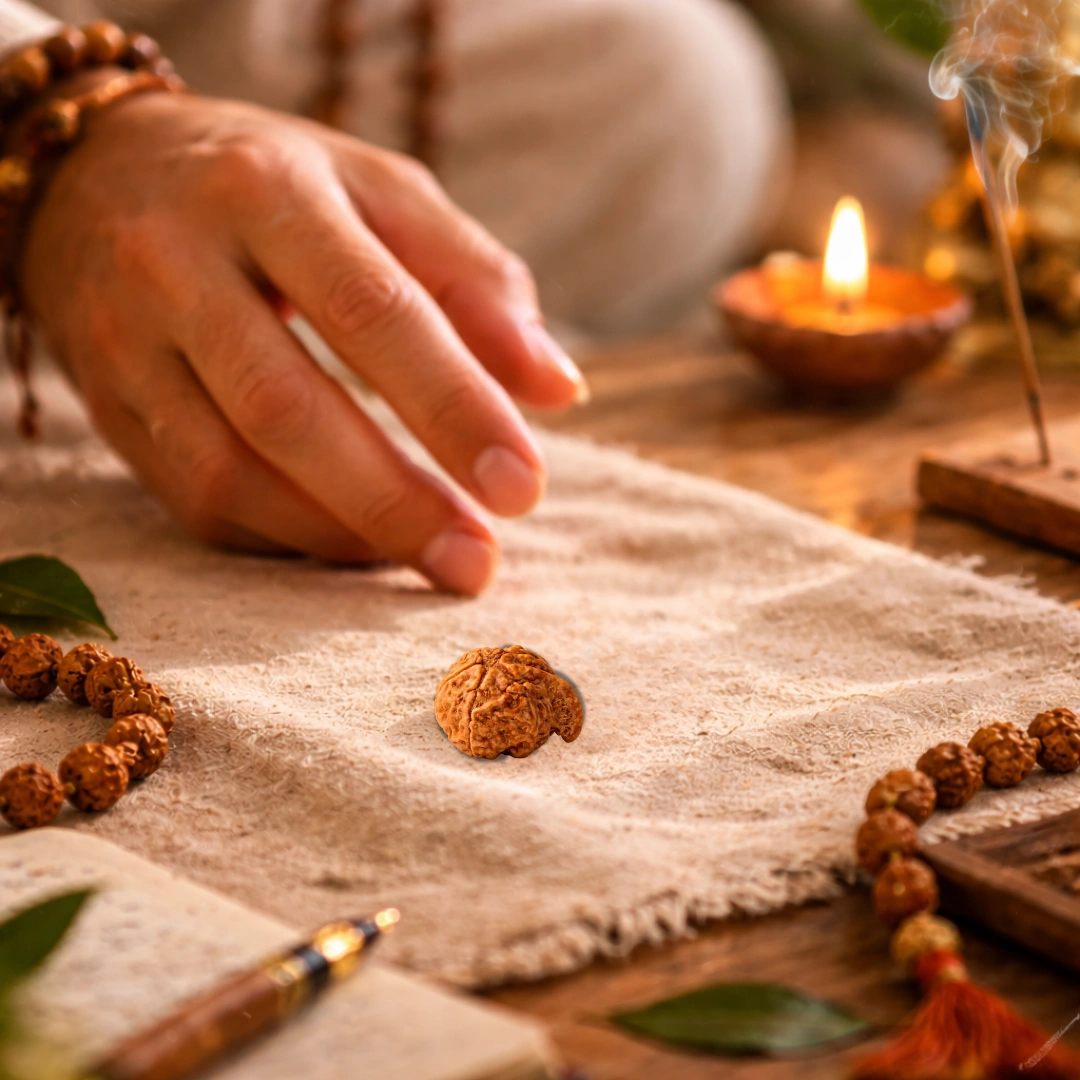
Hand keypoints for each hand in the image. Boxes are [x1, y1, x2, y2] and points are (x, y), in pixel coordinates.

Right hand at [20, 88, 586, 592]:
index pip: (371, 310)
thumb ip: (478, 284)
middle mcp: (180, 262)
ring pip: (229, 469)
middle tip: (475, 564)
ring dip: (340, 535)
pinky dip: (288, 537)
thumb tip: (559, 392)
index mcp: (272, 192)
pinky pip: (196, 499)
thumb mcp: (383, 195)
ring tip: (427, 556)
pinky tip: (354, 542)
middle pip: (285, 407)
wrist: (95, 176)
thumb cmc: (279, 191)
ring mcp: (127, 342)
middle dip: (392, 501)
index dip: (452, 407)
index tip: (522, 488)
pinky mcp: (108, 408)